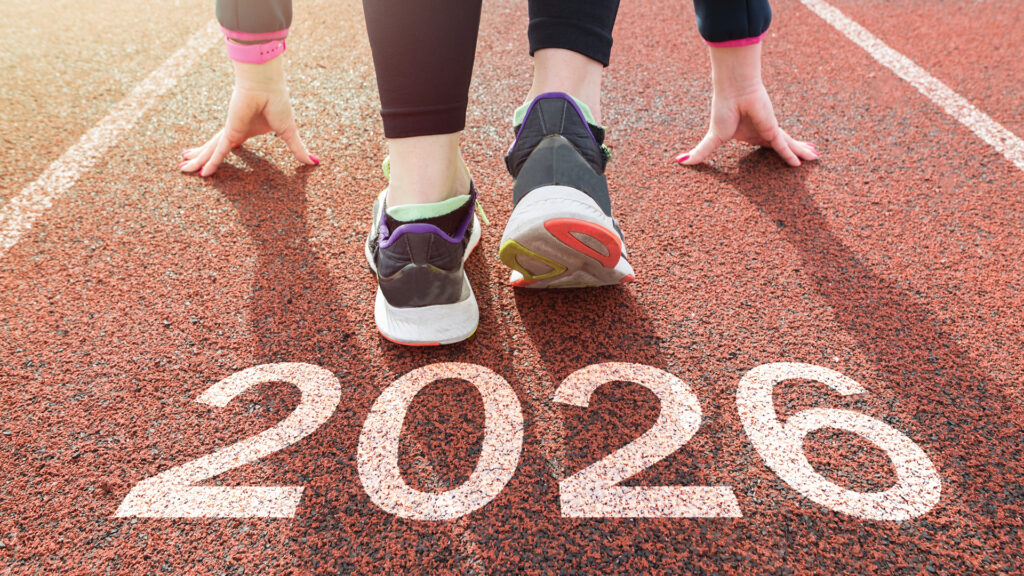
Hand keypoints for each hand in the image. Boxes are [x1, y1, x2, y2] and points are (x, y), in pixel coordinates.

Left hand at [179, 58, 316, 175]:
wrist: (267, 84)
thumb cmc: (277, 101)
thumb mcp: (288, 131)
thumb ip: (297, 148)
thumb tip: (314, 162)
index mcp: (247, 129)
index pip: (230, 145)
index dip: (220, 153)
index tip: (212, 158)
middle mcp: (235, 131)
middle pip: (213, 148)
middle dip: (199, 157)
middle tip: (186, 165)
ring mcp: (230, 132)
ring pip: (211, 151)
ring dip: (197, 160)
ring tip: (182, 169)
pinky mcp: (230, 132)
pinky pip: (219, 151)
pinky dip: (212, 162)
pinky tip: (202, 173)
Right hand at [676, 43, 817, 166]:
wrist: (733, 89)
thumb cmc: (722, 109)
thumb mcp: (713, 138)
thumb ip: (702, 152)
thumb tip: (679, 161)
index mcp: (748, 134)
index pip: (762, 146)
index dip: (771, 152)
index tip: (778, 157)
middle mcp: (761, 132)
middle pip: (779, 146)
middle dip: (792, 151)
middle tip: (805, 159)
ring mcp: (769, 131)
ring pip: (787, 146)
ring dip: (801, 152)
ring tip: (815, 158)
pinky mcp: (773, 131)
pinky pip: (785, 147)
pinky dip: (794, 154)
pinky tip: (804, 162)